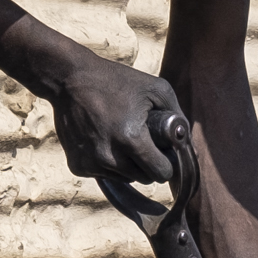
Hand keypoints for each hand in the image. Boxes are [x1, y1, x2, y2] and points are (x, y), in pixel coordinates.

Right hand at [46, 54, 182, 184]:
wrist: (69, 79)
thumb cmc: (116, 81)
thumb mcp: (155, 89)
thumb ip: (178, 115)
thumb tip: (188, 144)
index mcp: (131, 139)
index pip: (161, 174)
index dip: (166, 163)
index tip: (162, 152)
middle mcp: (109, 157)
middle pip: (143, 178)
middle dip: (147, 164)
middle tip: (141, 141)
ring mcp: (91, 163)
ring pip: (123, 178)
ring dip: (127, 165)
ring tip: (120, 136)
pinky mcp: (77, 166)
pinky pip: (103, 174)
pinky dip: (106, 162)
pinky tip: (102, 139)